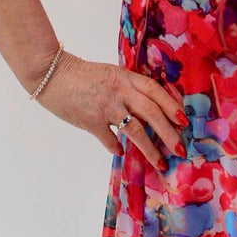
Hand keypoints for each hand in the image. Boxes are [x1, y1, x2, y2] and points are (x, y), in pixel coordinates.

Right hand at [34, 51, 188, 164]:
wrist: (52, 74)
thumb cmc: (82, 75)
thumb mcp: (111, 74)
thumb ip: (128, 89)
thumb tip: (147, 111)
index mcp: (126, 77)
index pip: (155, 91)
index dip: (172, 105)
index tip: (184, 121)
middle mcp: (119, 91)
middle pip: (151, 112)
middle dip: (169, 132)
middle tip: (181, 148)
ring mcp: (106, 106)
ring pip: (135, 129)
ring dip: (150, 148)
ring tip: (161, 162)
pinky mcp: (90, 120)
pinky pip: (109, 139)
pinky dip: (116, 148)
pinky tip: (120, 153)